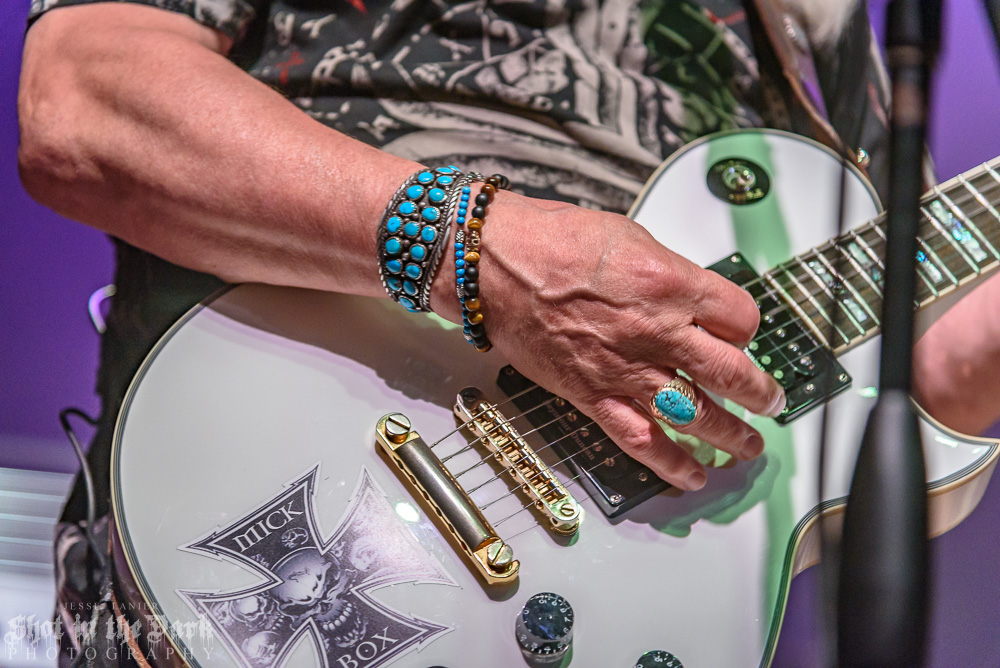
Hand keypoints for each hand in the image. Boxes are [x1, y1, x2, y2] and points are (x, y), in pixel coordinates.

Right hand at [432, 191, 784, 490]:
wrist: (493, 265)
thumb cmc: (551, 241)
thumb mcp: (629, 238)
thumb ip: (667, 274)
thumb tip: (690, 296)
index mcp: (671, 283)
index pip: (740, 317)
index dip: (746, 328)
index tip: (742, 334)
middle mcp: (656, 330)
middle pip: (731, 372)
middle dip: (759, 393)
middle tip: (770, 402)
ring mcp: (625, 368)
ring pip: (695, 413)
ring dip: (728, 434)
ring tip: (746, 446)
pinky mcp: (592, 394)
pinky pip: (640, 438)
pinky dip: (670, 462)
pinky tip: (691, 474)